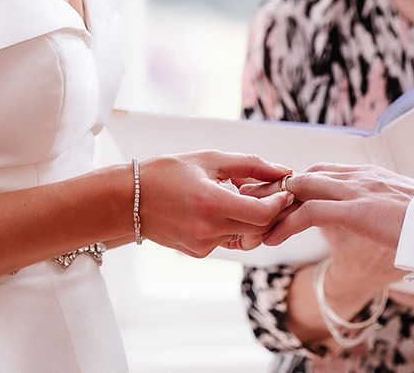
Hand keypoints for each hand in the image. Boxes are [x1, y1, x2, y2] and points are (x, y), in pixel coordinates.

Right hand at [139, 152, 292, 257]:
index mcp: (211, 203)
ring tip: (242, 195)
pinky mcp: (198, 253)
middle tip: (271, 192)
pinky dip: (233, 225)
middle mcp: (208, 229)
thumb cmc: (167, 173)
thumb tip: (284, 171)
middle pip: (259, 229)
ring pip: (245, 236)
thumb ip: (251, 165)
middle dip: (271, 211)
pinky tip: (221, 207)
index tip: (284, 189)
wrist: (129, 200)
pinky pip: (228, 240)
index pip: (262, 214)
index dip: (279, 204)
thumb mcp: (210, 160)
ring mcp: (203, 245)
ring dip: (252, 218)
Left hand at [262, 163, 413, 252]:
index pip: (322, 171)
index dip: (297, 184)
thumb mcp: (404, 211)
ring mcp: (356, 189)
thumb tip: (384, 223)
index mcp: (369, 175)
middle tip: (254, 205)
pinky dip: (286, 224)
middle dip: (276, 190)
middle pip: (305, 175)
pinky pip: (310, 212)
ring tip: (254, 223)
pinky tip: (272, 238)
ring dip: (274, 206)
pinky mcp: (356, 209)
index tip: (278, 199)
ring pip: (302, 188)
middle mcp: (359, 175)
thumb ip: (386, 210)